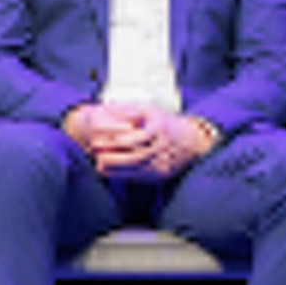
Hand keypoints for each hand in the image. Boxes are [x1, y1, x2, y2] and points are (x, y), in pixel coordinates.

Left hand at [63, 102, 209, 173]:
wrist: (190, 142)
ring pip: (133, 169)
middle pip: (133, 156)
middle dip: (111, 154)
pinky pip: (137, 177)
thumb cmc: (166, 123)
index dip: (116, 138)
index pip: (134, 137)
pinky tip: (109, 169)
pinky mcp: (158, 175)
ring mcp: (160, 164)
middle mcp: (160, 149)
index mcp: (159, 130)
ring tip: (98, 161)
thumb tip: (108, 107)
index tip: (100, 135)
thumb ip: (129, 108)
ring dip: (113, 166)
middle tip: (95, 149)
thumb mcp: (150, 110)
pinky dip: (120, 174)